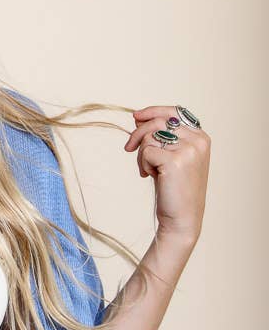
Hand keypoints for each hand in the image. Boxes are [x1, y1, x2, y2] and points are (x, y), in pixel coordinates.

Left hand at [124, 105, 209, 243]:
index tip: (136, 116)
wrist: (181, 218)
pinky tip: (149, 176)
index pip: (174, 112)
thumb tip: (138, 117)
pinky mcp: (175, 160)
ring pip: (150, 136)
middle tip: (128, 148)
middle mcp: (198, 140)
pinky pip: (146, 151)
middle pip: (158, 122)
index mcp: (201, 137)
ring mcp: (189, 150)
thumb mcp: (172, 157)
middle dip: (138, 133)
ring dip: (141, 154)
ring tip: (147, 170)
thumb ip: (162, 136)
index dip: (153, 111)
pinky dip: (142, 163)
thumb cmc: (174, 188)